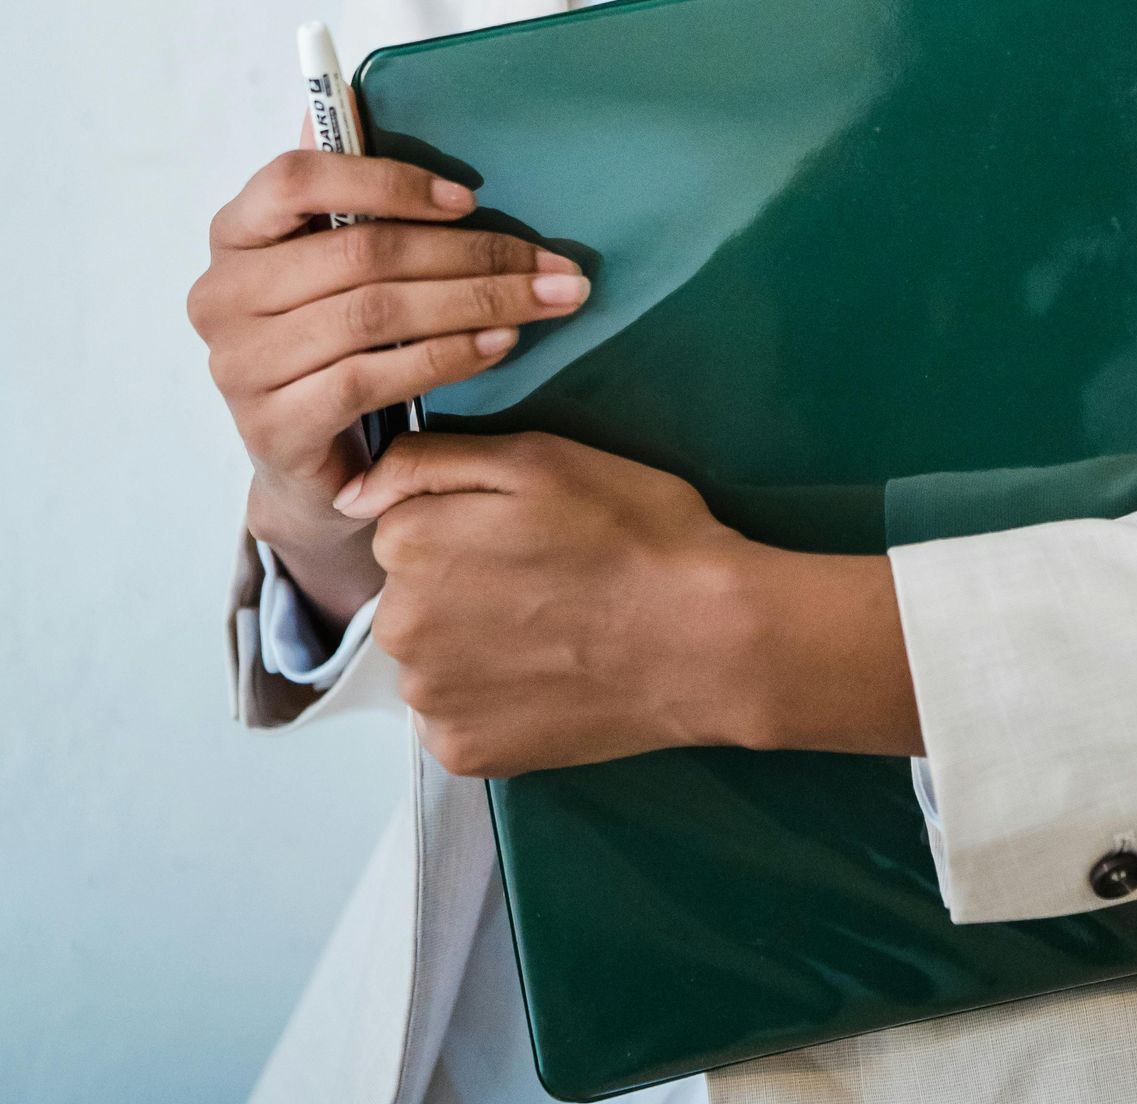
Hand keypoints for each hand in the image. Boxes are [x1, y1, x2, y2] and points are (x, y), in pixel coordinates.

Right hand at [187, 135, 591, 628]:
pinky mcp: (274, 428)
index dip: (386, 182)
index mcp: (235, 234)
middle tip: (554, 264)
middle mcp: (222, 296)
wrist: (314, 466)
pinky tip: (497, 346)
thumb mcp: (336, 260)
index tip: (469, 198)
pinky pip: (372, 376)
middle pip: (360, 253)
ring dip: (476, 302)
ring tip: (543, 301)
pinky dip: (447, 356)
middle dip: (472, 253)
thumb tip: (348, 94)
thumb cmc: (334, 340)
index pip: (295, 179)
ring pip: (375, 313)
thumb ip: (341, 189)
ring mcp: (240, 367)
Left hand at [336, 432, 923, 775]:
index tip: (524, 528)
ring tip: (552, 628)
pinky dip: (490, 698)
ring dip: (471, 641)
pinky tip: (547, 676)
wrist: (704, 638)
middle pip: (409, 591)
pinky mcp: (462, 756)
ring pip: (431, 654)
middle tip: (545, 577)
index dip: (464, 518)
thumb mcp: (540, 458)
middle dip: (459, 580)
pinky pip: (456, 713)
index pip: (403, 521)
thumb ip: (431, 460)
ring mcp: (429, 701)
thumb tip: (353, 487)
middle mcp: (398, 628)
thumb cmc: (632, 530)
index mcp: (410, 543)